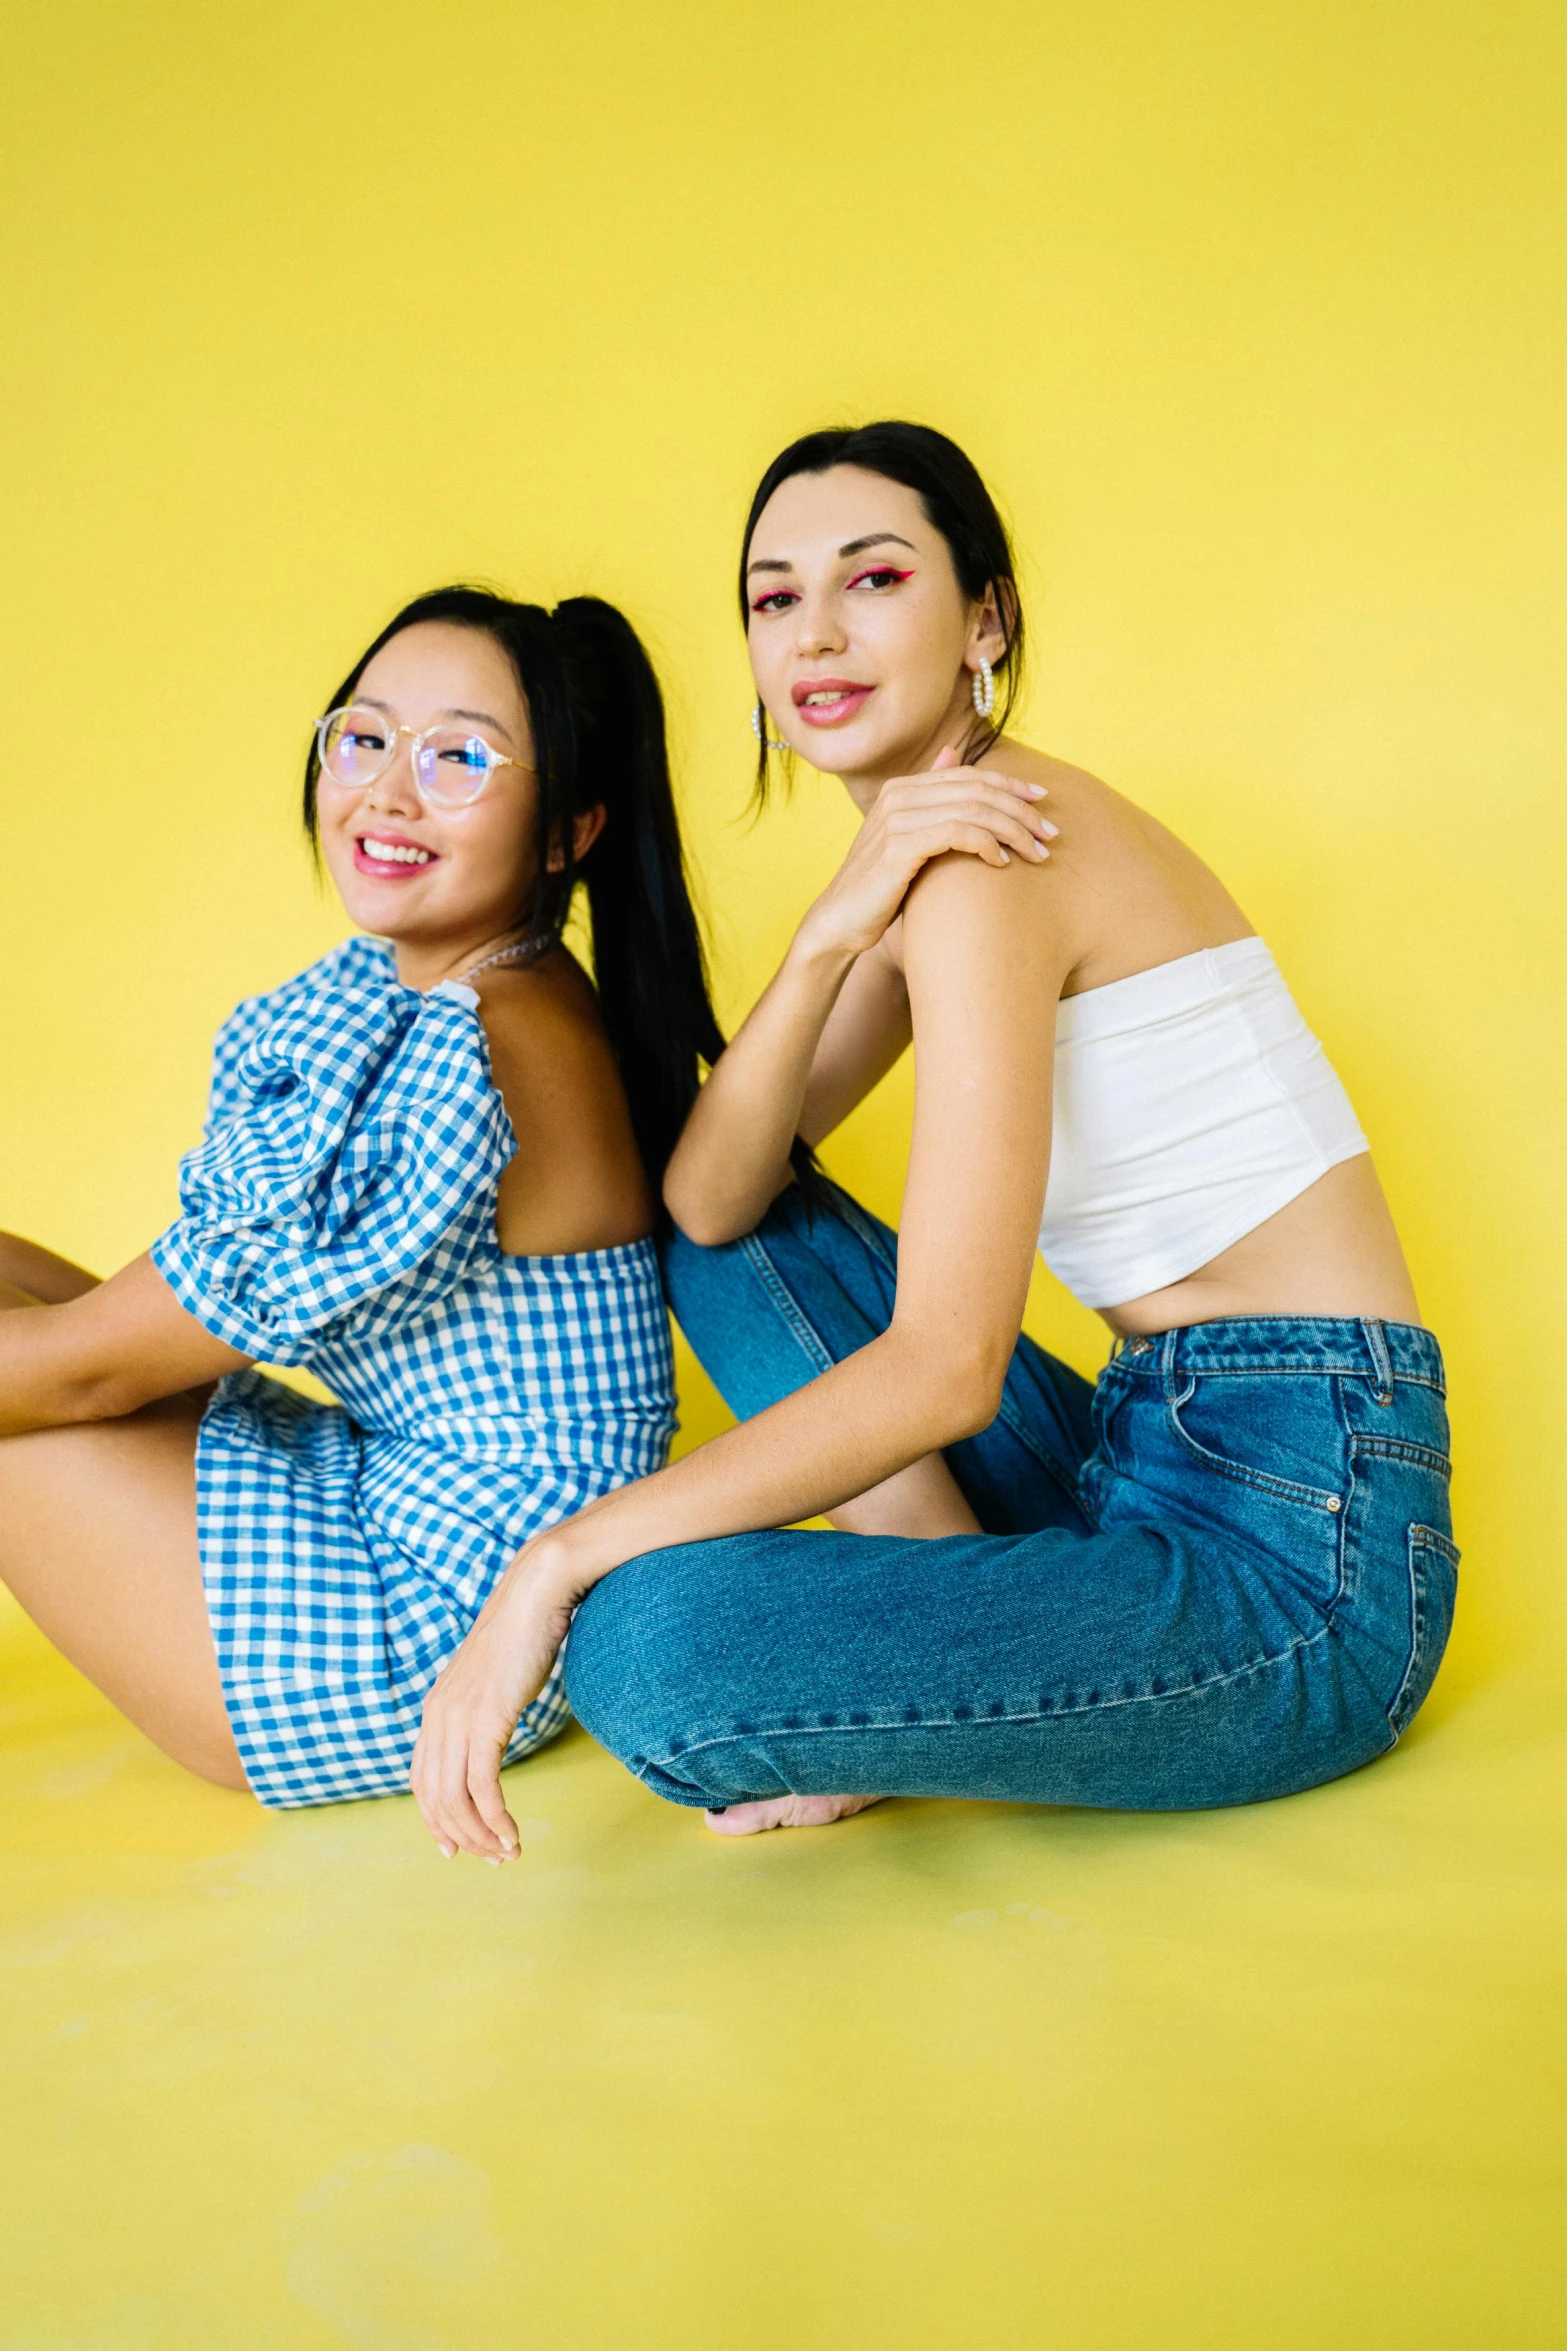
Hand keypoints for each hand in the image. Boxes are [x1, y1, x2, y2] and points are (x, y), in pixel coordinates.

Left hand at [411, 1530, 583, 1861]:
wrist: (537, 1592)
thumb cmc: (525, 1632)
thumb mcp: (494, 1678)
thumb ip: (484, 1706)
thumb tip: (492, 1731)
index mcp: (436, 1708)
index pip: (421, 1780)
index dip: (435, 1820)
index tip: (457, 1848)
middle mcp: (438, 1716)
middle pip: (435, 1799)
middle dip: (462, 1838)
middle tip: (492, 1860)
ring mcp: (459, 1718)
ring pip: (457, 1800)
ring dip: (482, 1836)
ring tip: (508, 1853)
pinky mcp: (487, 1719)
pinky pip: (483, 1786)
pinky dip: (496, 1819)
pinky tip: (513, 1834)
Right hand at [799, 747, 1055, 961]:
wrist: (840, 922)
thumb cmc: (881, 886)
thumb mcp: (908, 838)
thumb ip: (931, 799)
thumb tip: (952, 753)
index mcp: (902, 789)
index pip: (969, 775)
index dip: (1010, 785)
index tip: (1042, 801)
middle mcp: (898, 796)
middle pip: (976, 790)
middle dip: (1020, 810)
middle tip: (1049, 834)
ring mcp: (896, 820)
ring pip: (973, 810)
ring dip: (1013, 831)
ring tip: (1036, 853)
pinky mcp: (898, 848)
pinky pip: (958, 833)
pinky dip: (987, 844)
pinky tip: (1003, 863)